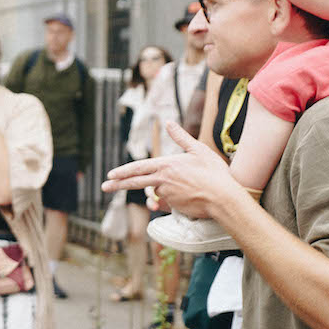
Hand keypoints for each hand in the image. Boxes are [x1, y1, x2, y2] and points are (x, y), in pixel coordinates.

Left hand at [102, 123, 243, 220]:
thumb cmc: (215, 173)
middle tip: (104, 187)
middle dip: (117, 185)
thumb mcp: (199, 150)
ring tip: (185, 188)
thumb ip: (181, 137)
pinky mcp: (173, 206)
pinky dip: (171, 200)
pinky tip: (185, 198)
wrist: (224, 198)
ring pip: (157, 192)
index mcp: (166, 165)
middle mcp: (162, 180)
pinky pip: (167, 203)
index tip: (110, 175)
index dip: (122, 171)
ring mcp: (167, 194)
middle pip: (135, 182)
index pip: (138, 168)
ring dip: (163, 191)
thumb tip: (169, 122)